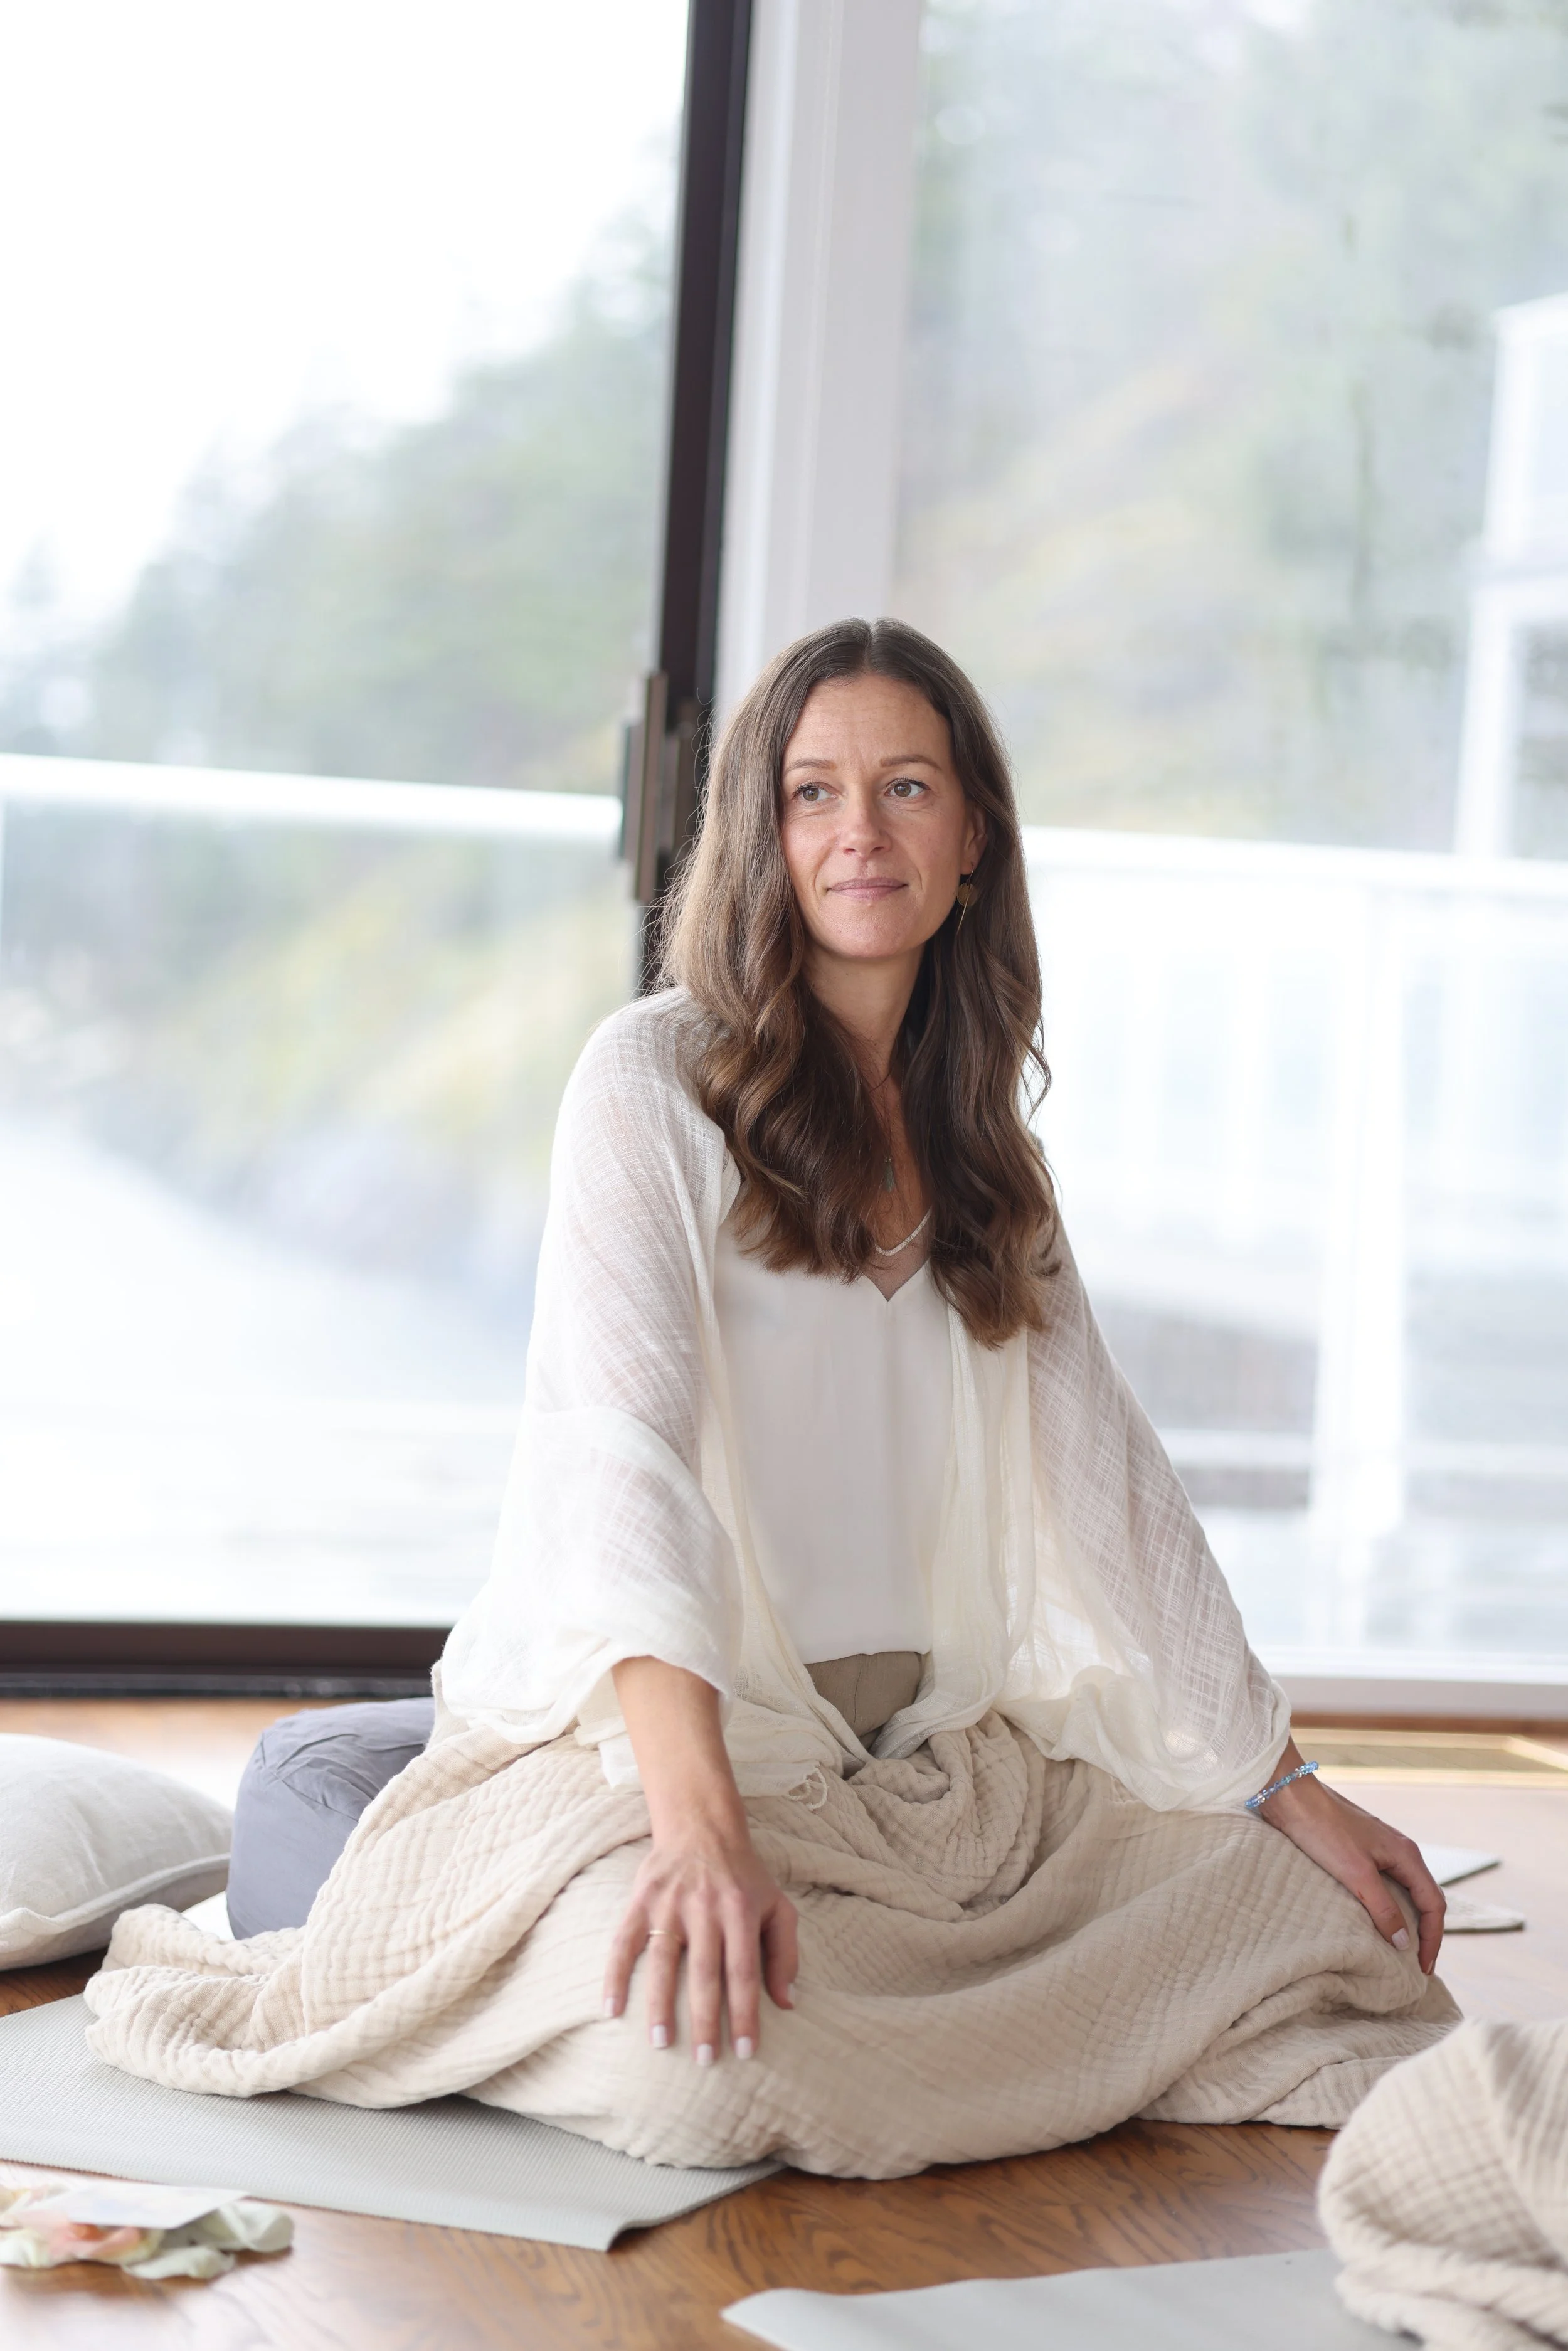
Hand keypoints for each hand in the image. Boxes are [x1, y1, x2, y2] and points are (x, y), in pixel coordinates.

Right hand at [605, 1654, 798, 2061]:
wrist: (702, 1826)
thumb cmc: (746, 1876)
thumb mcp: (778, 1905)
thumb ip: (785, 1953)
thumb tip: (787, 2003)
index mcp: (741, 1911)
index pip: (745, 1972)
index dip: (746, 2014)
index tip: (745, 2051)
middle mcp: (705, 1908)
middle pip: (705, 1973)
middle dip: (706, 2020)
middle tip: (705, 2060)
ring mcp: (670, 1903)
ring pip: (663, 1962)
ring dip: (660, 2005)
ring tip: (661, 2044)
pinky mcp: (642, 1899)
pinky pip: (623, 1941)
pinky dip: (615, 1975)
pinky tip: (610, 2008)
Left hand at [1257, 1743, 1445, 1973]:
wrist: (1290, 1795)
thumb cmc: (1323, 1829)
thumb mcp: (1356, 1874)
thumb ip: (1383, 1908)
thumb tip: (1405, 1943)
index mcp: (1406, 1855)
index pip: (1434, 1904)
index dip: (1433, 1938)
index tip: (1423, 1968)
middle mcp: (1399, 1851)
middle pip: (1424, 1898)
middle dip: (1425, 1932)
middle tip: (1416, 1965)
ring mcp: (1379, 1849)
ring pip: (1404, 1891)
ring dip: (1406, 1920)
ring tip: (1398, 1949)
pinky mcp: (1359, 1850)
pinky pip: (1383, 1884)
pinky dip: (1386, 1906)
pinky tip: (1373, 1920)